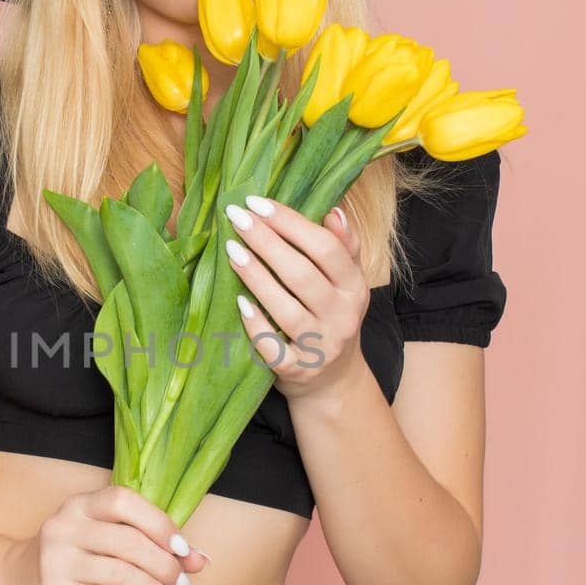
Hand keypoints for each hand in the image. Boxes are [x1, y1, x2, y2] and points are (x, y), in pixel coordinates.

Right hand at [0, 484, 211, 584]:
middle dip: (165, 567)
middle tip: (179, 584)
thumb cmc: (72, 561)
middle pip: (130, 543)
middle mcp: (64, 526)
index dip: (159, 523)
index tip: (181, 548)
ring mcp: (55, 560)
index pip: (124, 502)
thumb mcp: (105, 542)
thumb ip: (151, 545)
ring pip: (123, 576)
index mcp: (80, 505)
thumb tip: (201, 560)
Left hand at [224, 194, 369, 402]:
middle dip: (266, 242)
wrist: (334, 381)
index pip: (326, 248)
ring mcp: (321, 346)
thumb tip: (333, 211)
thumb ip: (343, 248)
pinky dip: (256, 326)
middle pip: (302, 274)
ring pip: (287, 309)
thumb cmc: (331, 319)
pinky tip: (239, 303)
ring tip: (231, 250)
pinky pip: (274, 348)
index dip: (290, 223)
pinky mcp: (298, 370)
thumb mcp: (347, 284)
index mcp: (354, 288)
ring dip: (256, 277)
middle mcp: (342, 316)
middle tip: (236, 217)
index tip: (258, 203)